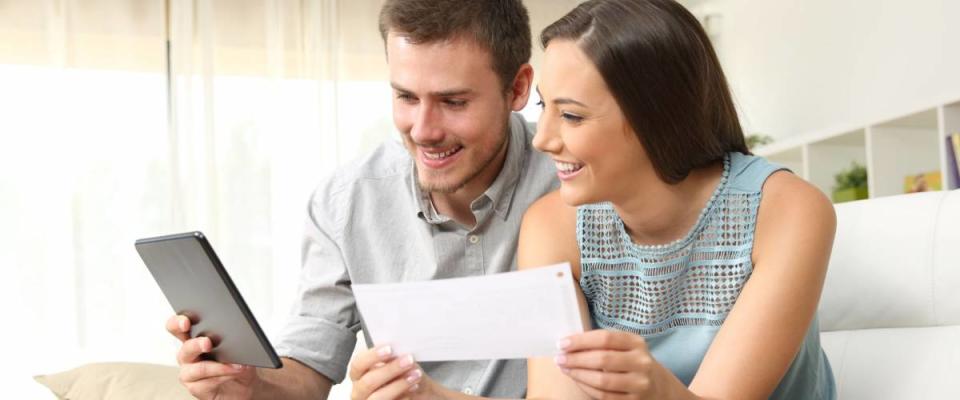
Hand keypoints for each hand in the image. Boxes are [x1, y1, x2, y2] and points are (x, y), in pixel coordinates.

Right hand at [166, 315, 257, 398]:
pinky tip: (233, 373)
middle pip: (185, 348)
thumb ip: (234, 339)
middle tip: (207, 343)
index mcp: (193, 338)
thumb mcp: (240, 347)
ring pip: (198, 368)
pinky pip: (206, 383)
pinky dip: (223, 376)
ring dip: (218, 366)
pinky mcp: (195, 388)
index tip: (186, 322)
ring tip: (234, 364)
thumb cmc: (238, 363)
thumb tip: (237, 336)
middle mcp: (188, 355)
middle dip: (196, 345)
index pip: (178, 327)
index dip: (178, 323)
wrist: (244, 386)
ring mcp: (190, 373)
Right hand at [348, 345, 426, 399]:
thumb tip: (398, 351)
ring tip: (415, 376)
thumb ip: (394, 357)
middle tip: (409, 361)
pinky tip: (414, 388)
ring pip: (378, 397)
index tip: (390, 349)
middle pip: (368, 381)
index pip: (358, 364)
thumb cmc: (402, 375)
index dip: (372, 356)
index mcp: (359, 374)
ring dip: (399, 385)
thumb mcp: (398, 362)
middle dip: (390, 370)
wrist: (416, 390)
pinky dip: (403, 397)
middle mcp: (359, 390)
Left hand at [555, 330, 676, 399]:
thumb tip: (569, 343)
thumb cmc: (632, 361)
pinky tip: (577, 380)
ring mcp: (639, 383)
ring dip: (578, 374)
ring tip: (565, 369)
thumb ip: (602, 343)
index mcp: (637, 343)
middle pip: (602, 359)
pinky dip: (586, 388)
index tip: (562, 343)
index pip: (605, 338)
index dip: (581, 341)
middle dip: (576, 359)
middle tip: (559, 358)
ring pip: (602, 380)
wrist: (658, 386)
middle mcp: (641, 362)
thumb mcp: (625, 347)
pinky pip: (604, 396)